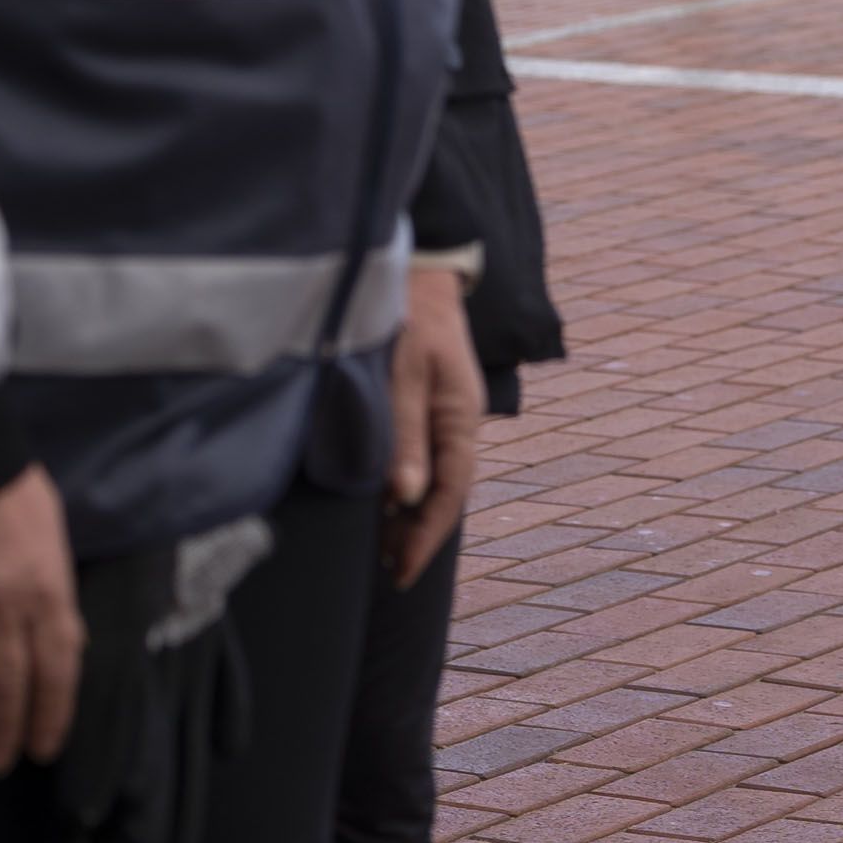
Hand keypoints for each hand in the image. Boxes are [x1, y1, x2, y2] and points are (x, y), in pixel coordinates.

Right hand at [0, 465, 84, 775]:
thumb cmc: (8, 489)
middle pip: (5, 690)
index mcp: (46, 591)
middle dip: (1, 736)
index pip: (56, 672)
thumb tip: (64, 645)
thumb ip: (57, 594)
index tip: (41, 748)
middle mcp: (1, 608)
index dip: (50, 716)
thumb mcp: (52, 537)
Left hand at [385, 265, 479, 588]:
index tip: (400, 571)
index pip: (450, 493)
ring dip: (409, 516)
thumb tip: (404, 499)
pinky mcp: (426, 406)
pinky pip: (420, 459)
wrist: (419, 269)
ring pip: (432, 479)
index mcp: (461, 418)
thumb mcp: (402, 375)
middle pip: (444, 493)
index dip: (426, 536)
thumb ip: (403, 435)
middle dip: (418, 535)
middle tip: (388, 573)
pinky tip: (382, 503)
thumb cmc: (407, 316)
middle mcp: (457, 423)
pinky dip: (403, 488)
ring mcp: (443, 415)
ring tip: (382, 551)